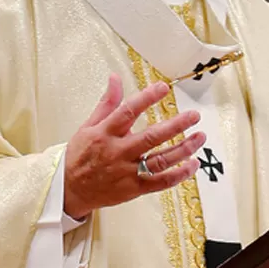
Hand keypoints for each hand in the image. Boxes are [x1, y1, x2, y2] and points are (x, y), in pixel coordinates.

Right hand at [63, 73, 204, 219]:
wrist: (69, 190)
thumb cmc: (79, 156)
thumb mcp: (88, 125)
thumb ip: (107, 102)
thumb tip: (115, 78)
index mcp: (105, 133)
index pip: (128, 112)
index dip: (147, 98)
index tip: (163, 87)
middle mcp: (117, 152)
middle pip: (151, 137)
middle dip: (176, 125)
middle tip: (193, 115)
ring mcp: (127, 172)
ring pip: (160, 160)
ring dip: (183, 149)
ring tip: (199, 137)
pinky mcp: (133, 189)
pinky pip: (160, 182)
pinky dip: (179, 174)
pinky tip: (193, 164)